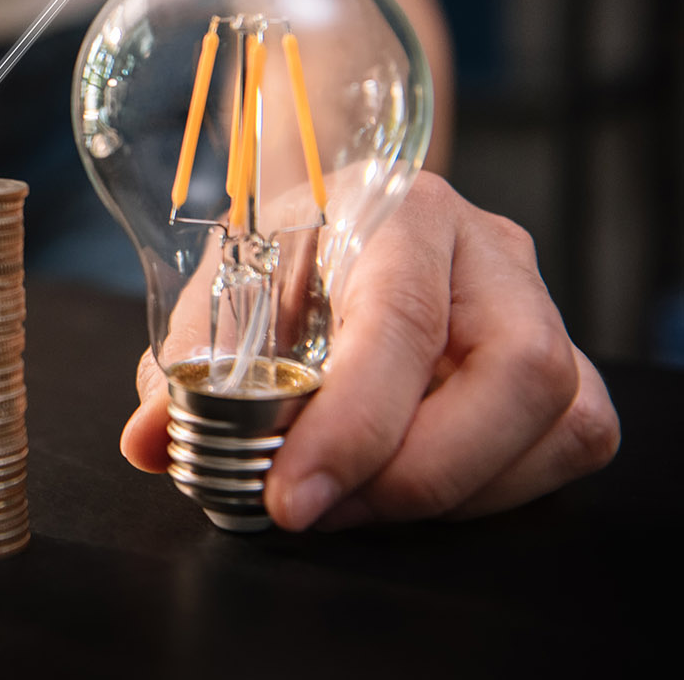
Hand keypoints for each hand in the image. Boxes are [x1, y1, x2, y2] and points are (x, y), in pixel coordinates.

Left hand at [120, 172, 620, 528]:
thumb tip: (148, 441)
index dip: (352, 425)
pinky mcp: (569, 362)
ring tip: (352, 500)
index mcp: (400, 211)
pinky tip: (411, 486)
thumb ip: (186, 367)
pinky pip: (572, 441)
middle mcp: (489, 250)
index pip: (399, 321)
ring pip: (559, 419)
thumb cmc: (283, 254)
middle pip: (514, 376)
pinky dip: (494, 489)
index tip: (290, 496)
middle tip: (320, 509)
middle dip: (413, 473)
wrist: (338, 217)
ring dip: (451, 490)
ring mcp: (542, 305)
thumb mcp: (222, 292)